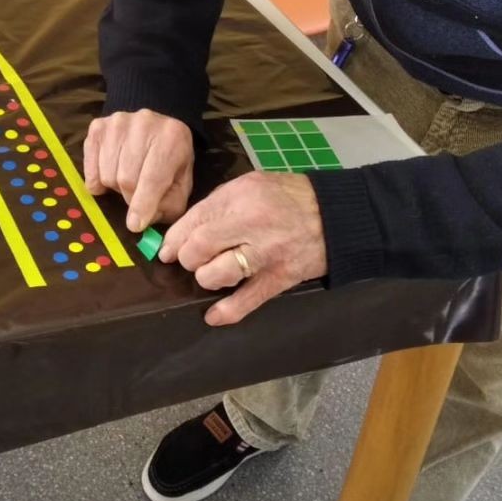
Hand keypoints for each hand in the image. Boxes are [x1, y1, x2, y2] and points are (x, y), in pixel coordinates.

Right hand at [83, 110, 193, 230]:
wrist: (157, 128)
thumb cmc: (170, 159)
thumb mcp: (181, 182)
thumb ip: (169, 205)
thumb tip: (141, 221)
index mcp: (172, 138)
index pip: (152, 178)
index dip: (143, 205)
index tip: (135, 225)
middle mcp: (144, 124)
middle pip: (126, 178)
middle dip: (130, 197)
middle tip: (136, 196)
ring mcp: (118, 123)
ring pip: (107, 174)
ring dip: (115, 186)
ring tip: (127, 179)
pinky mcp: (98, 127)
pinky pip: (90, 167)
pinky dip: (97, 179)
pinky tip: (110, 172)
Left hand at [158, 172, 326, 325]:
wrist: (334, 216)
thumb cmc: (287, 197)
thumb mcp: (250, 185)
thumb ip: (219, 204)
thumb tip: (186, 228)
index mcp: (240, 197)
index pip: (194, 221)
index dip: (174, 239)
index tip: (167, 249)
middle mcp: (250, 225)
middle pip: (199, 248)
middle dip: (187, 258)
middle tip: (191, 260)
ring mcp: (265, 255)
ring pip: (216, 275)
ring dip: (205, 278)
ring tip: (210, 273)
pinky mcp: (278, 279)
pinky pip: (247, 301)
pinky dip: (226, 312)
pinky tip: (213, 315)